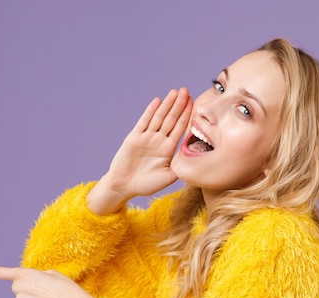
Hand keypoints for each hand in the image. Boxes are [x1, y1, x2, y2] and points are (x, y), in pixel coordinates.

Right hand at [88, 87, 192, 214]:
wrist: (124, 186)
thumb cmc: (146, 184)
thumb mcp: (168, 177)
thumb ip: (180, 168)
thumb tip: (194, 161)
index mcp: (169, 148)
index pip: (180, 128)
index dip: (186, 115)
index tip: (194, 102)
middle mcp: (159, 140)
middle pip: (171, 119)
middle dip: (179, 105)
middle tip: (186, 90)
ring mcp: (147, 137)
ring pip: (159, 117)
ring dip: (167, 105)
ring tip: (175, 92)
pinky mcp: (135, 137)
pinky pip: (144, 122)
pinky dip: (150, 111)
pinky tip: (157, 101)